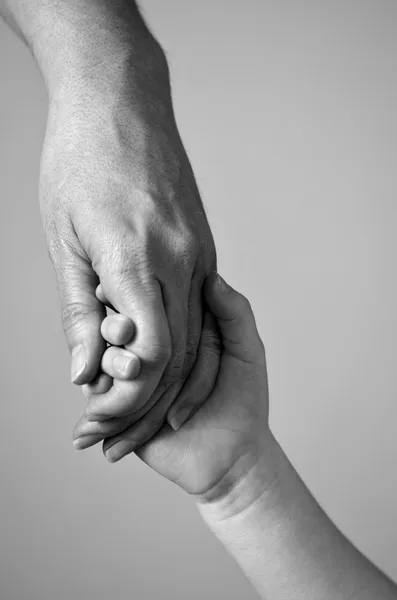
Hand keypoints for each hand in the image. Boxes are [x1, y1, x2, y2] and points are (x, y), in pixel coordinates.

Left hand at [40, 90, 216, 448]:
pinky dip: (183, 345)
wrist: (122, 102)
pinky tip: (164, 364)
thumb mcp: (64, 240)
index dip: (127, 396)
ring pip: (195, 335)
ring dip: (170, 381)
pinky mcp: (204, 247)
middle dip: (148, 401)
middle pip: (178, 354)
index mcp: (137, 258)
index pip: (148, 354)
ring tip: (142, 409)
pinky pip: (200, 309)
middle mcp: (181, 260)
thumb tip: (85, 372)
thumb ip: (79, 312)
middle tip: (117, 430)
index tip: (101, 417)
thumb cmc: (80, 164)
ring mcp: (199, 253)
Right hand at [73, 272, 270, 506]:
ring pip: (104, 369)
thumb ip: (234, 313)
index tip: (118, 290)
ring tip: (109, 377)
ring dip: (101, 370)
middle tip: (120, 333)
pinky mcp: (123, 416)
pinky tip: (89, 419)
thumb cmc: (244, 400)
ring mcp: (132, 385)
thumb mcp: (246, 351)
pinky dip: (94, 416)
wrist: (234, 457)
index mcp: (171, 332)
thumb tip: (212, 276)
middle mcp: (147, 355)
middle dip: (111, 332)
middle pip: (116, 335)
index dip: (129, 297)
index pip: (142, 306)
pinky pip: (102, 410)